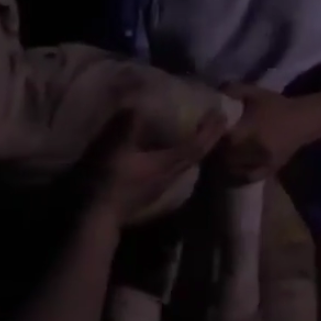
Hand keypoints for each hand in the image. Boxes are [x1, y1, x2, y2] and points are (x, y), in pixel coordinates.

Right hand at [88, 109, 227, 224]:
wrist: (98, 216)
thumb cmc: (109, 179)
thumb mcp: (116, 147)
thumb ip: (128, 125)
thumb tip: (137, 104)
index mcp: (166, 164)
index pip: (196, 146)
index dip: (209, 131)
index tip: (222, 115)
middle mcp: (169, 177)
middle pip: (195, 158)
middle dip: (208, 141)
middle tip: (216, 125)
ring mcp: (159, 189)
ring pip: (184, 169)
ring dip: (193, 153)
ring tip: (195, 140)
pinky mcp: (148, 197)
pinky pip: (171, 175)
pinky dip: (176, 163)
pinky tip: (166, 162)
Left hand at [220, 83, 315, 183]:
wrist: (303, 120)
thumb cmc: (276, 105)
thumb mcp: (254, 93)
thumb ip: (232, 90)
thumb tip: (213, 93)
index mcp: (248, 129)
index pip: (221, 140)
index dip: (212, 138)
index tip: (208, 134)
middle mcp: (254, 149)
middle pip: (225, 156)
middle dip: (217, 152)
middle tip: (212, 147)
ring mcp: (262, 162)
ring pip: (234, 168)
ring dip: (225, 163)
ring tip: (221, 156)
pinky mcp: (269, 170)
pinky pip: (248, 177)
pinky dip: (238, 174)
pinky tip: (234, 166)